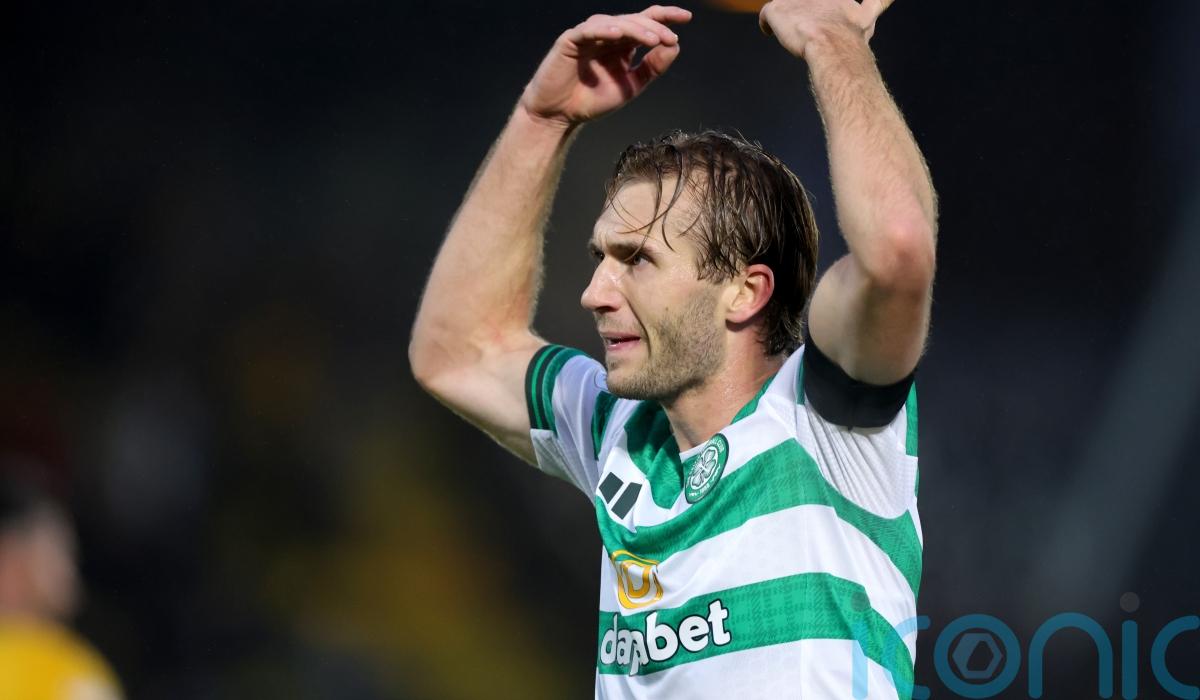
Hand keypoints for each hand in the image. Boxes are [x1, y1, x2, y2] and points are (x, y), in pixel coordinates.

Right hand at [519, 6, 691, 128]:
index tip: (687, 18)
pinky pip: (588, 30)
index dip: (665, 16)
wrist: (559, 116)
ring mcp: (588, 36)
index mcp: (622, 44)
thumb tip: (675, 46)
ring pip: (615, 22)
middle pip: (634, 21)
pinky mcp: (570, 41)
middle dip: (655, 28)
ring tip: (652, 39)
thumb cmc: (591, 101)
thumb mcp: (631, 86)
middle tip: (669, 38)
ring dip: (636, 29)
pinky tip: (618, 34)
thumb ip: (652, 67)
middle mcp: (606, 36)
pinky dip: (604, 30)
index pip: (646, 23)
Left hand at [758, 0, 891, 57]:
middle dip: (801, 8)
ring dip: (787, 17)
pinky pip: (766, 17)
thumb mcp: (868, 15)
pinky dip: (768, 26)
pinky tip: (772, 33)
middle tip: (803, 21)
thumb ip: (878, 2)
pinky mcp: (776, 10)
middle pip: (798, 3)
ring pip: (784, 6)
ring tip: (792, 28)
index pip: (819, 2)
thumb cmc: (850, 33)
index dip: (816, 7)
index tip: (817, 14)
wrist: (831, 43)